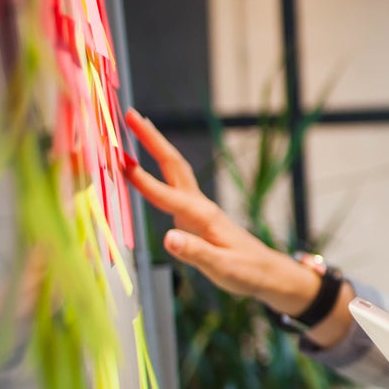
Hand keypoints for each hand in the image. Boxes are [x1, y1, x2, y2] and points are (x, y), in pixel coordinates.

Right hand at [121, 110, 352, 343]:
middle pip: (173, 165)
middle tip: (130, 115)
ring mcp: (198, 209)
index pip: (169, 195)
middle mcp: (200, 206)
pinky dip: (158, 170)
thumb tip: (169, 238)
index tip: (120, 163)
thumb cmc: (248, 272)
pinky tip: (147, 167)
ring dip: (155, 148)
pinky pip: (173, 186)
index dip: (144, 181)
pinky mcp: (197, 215)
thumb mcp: (222, 268)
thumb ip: (195, 253)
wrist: (269, 272)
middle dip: (151, 139)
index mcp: (204, 217)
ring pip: (174, 171)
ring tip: (135, 127)